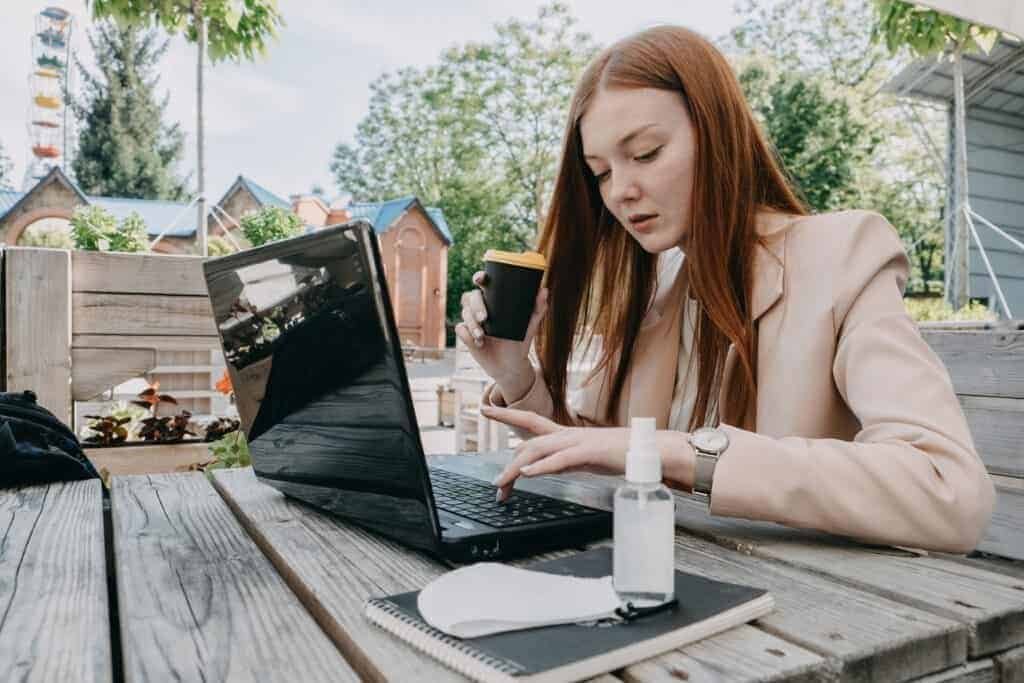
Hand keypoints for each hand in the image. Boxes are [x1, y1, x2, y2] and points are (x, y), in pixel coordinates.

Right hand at [455, 271, 547, 401]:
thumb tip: (544, 290)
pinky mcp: (466, 334)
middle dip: (475, 306)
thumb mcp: (530, 326)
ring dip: (471, 323)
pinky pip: (460, 329)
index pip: (484, 284)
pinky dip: (467, 335)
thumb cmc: (520, 342)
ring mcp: (472, 321)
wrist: (510, 366)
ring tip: (481, 335)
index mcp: (494, 301)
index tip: (480, 279)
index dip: (479, 278)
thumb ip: (538, 308)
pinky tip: (479, 343)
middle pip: (470, 297)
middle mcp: (481, 308)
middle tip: (484, 318)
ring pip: (464, 313)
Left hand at [483, 406, 695, 500]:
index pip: (530, 421)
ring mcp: (578, 442)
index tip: (484, 407)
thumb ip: (565, 460)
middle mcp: (568, 434)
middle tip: (495, 486)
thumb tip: (544, 467)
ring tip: (501, 485)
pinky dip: (540, 466)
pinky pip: (559, 460)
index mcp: (567, 435)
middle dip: (508, 465)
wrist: (650, 451)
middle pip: (528, 443)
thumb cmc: (622, 454)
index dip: (507, 413)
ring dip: (516, 470)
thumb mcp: (586, 458)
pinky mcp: (588, 453)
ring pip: (538, 451)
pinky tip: (527, 473)